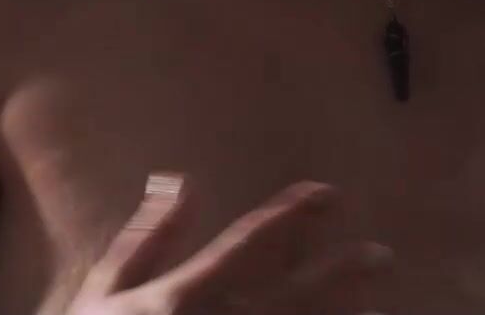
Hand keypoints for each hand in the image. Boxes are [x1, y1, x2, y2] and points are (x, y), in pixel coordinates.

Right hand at [67, 173, 395, 314]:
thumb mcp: (102, 292)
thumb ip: (145, 239)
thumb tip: (180, 181)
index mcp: (179, 299)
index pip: (247, 243)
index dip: (291, 213)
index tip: (330, 194)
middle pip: (292, 296)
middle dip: (343, 273)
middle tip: (382, 255)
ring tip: (372, 308)